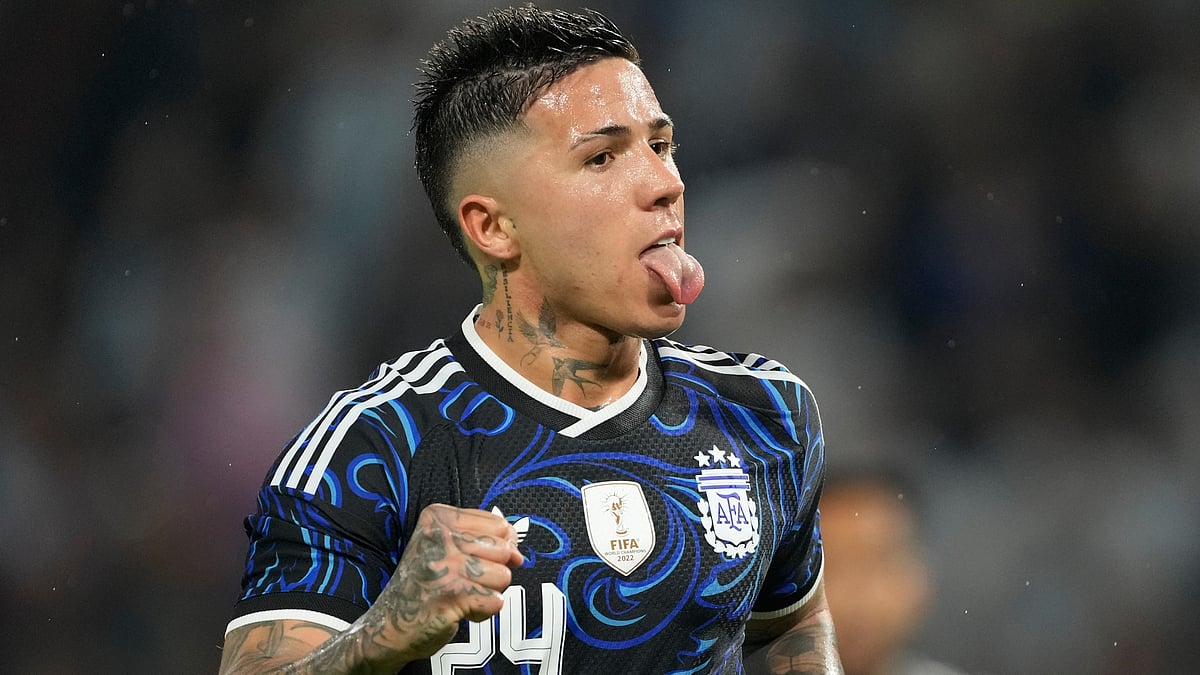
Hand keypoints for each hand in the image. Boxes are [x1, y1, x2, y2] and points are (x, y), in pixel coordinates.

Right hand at [366, 503, 523, 664]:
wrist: (388, 625)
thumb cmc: (423, 585)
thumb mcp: (442, 546)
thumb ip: (480, 537)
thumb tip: (517, 545)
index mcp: (437, 518)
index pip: (498, 524)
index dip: (499, 546)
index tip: (478, 559)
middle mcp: (439, 537)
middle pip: (503, 550)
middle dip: (493, 571)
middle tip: (464, 581)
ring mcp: (444, 566)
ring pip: (503, 576)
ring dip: (487, 593)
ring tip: (460, 595)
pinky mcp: (452, 596)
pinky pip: (495, 602)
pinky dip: (482, 612)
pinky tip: (459, 609)